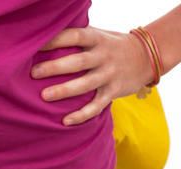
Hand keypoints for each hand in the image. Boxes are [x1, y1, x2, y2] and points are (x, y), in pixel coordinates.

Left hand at [30, 27, 156, 125]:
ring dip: (65, 91)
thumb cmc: (112, 45)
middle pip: (78, 63)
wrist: (146, 56)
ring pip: (85, 85)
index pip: (75, 36)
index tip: (36, 46)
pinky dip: (82, 115)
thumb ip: (79, 38)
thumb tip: (47, 40)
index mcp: (97, 39)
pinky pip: (97, 106)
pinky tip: (66, 121)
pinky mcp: (114, 92)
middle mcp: (104, 56)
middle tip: (34, 73)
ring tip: (44, 96)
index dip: (56, 40)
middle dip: (55, 68)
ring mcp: (110, 75)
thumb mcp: (99, 35)